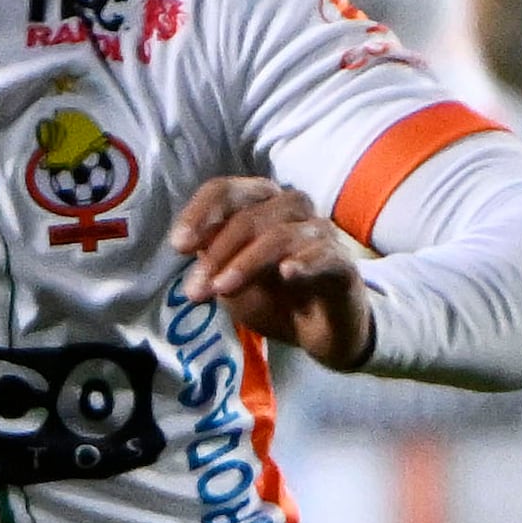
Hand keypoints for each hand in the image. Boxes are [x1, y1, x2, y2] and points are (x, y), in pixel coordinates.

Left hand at [177, 177, 373, 370]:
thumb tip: (185, 245)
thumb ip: (210, 260)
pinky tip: (287, 273)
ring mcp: (320, 233)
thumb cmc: (273, 298)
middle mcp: (291, 209)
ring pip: (281, 235)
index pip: (226, 190)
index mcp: (259, 205)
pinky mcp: (342, 264)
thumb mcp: (229, 280)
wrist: (319, 332)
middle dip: (218, 253)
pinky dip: (304, 261)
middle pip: (250, 215)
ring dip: (246, 263)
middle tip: (195, 291)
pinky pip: (324, 254)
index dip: (199, 213)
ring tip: (223, 291)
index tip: (178, 245)